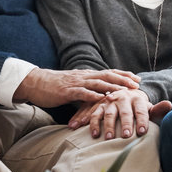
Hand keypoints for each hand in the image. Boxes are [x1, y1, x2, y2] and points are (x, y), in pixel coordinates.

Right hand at [15, 67, 139, 108]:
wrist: (35, 83)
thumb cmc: (55, 86)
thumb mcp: (75, 85)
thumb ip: (88, 88)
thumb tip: (102, 94)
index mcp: (86, 75)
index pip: (109, 73)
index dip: (123, 75)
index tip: (136, 78)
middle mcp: (84, 76)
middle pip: (107, 76)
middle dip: (123, 80)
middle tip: (137, 84)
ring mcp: (76, 83)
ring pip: (98, 83)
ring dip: (113, 87)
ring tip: (124, 91)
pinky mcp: (67, 92)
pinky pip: (82, 93)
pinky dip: (93, 95)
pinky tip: (102, 98)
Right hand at [81, 89, 171, 139]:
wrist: (125, 96)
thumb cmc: (139, 108)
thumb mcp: (149, 108)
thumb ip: (158, 109)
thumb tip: (169, 104)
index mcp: (138, 99)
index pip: (141, 111)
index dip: (142, 121)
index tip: (142, 132)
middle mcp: (123, 98)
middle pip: (125, 112)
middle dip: (126, 124)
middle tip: (126, 136)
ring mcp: (110, 101)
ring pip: (109, 113)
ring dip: (108, 126)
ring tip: (109, 138)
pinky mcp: (99, 105)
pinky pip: (95, 114)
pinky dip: (92, 124)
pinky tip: (93, 134)